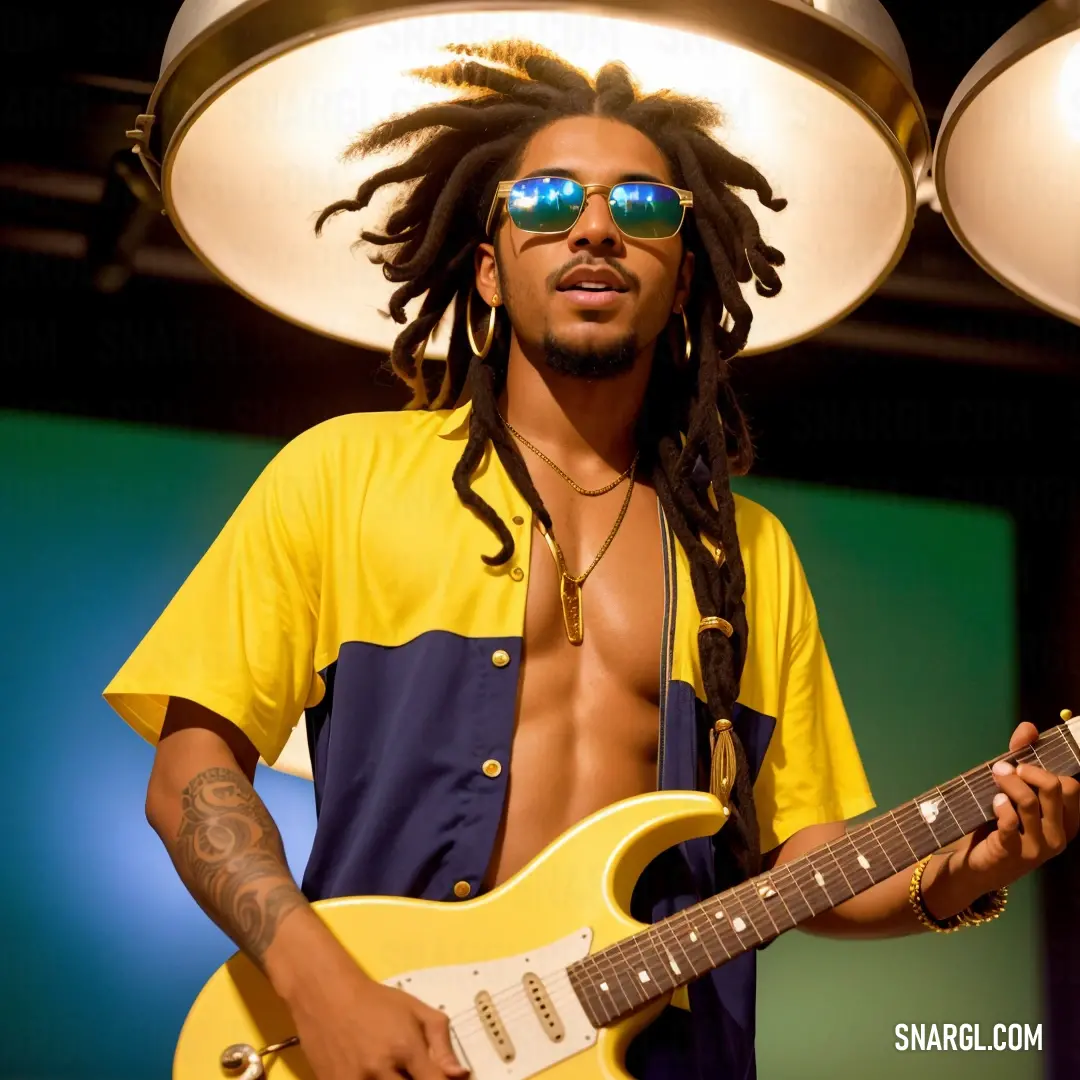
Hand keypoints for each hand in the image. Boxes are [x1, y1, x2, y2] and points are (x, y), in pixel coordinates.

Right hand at [283, 939, 468, 1079]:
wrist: (326, 995)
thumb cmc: (375, 1001)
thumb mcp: (417, 1011)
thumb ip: (442, 1044)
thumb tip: (461, 1075)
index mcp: (405, 1048)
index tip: (445, 1079)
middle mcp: (380, 1072)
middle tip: (415, 1070)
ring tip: (396, 1069)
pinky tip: (377, 1075)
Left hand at [957, 721, 1079, 892]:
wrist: (975, 867)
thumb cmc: (998, 826)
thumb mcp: (1013, 793)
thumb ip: (1022, 759)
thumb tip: (1029, 727)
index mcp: (1065, 822)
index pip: (1071, 786)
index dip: (1046, 767)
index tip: (1022, 762)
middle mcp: (1059, 836)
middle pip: (1057, 788)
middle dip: (1029, 770)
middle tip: (1004, 767)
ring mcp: (1038, 848)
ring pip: (1030, 801)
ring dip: (1008, 781)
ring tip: (993, 775)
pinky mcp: (1013, 854)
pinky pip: (1011, 822)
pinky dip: (1000, 805)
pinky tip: (993, 800)